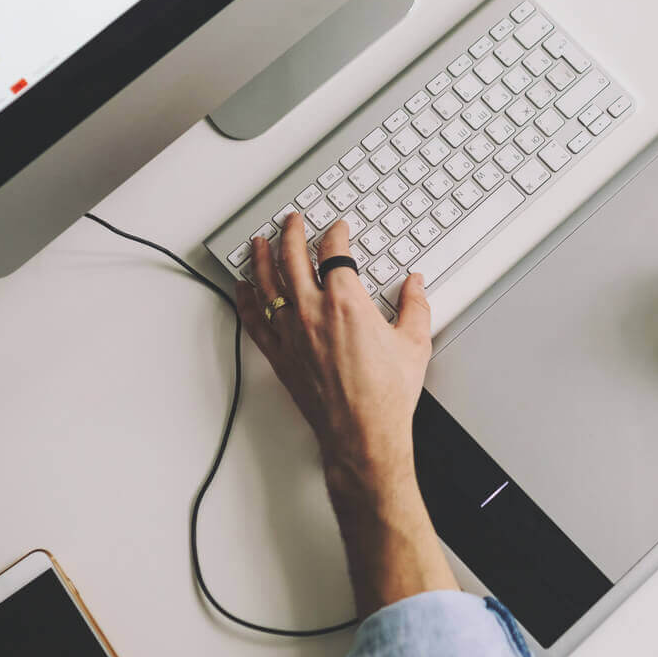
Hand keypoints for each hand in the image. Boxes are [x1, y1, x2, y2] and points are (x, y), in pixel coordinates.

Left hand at [236, 214, 457, 613]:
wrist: (364, 435)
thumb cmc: (386, 396)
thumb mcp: (414, 343)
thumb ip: (415, 305)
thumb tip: (415, 283)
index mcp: (347, 303)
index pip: (334, 252)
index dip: (335, 234)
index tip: (337, 229)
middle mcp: (313, 314)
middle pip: (293, 259)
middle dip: (292, 234)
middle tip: (292, 221)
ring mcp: (291, 335)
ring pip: (267, 284)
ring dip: (262, 258)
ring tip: (260, 241)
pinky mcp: (280, 357)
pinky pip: (254, 320)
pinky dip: (246, 300)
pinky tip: (243, 288)